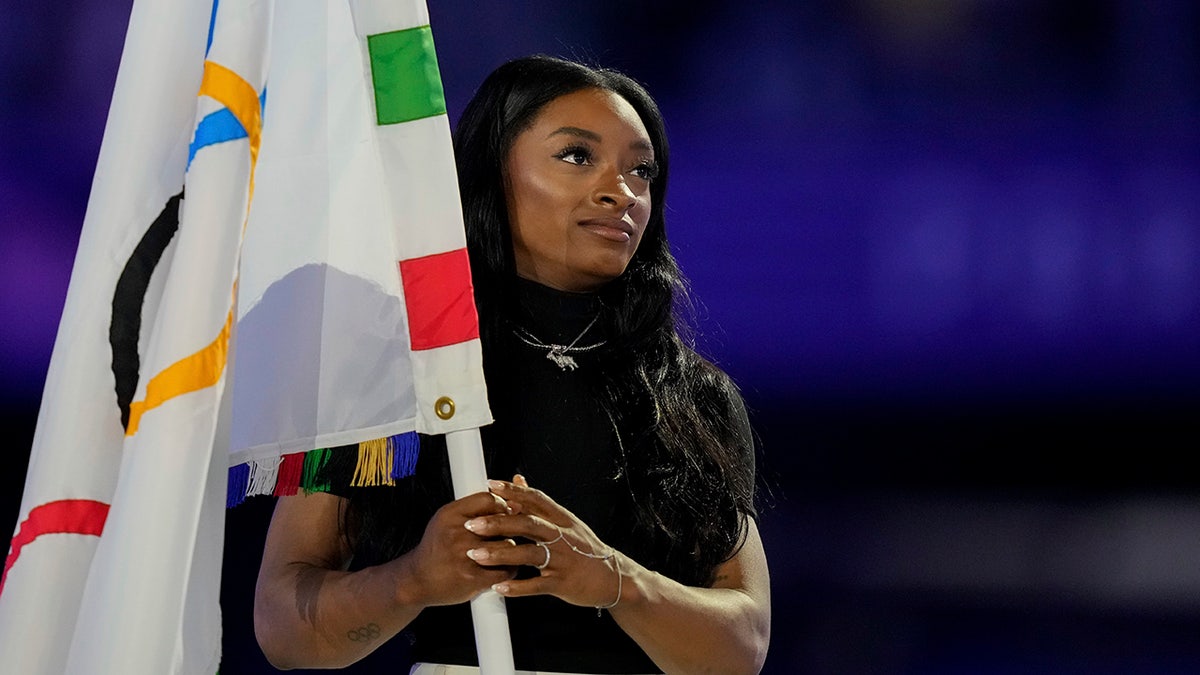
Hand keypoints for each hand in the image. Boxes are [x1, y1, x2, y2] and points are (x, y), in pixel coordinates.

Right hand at [397, 491, 518, 606]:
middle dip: (508, 529)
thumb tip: (516, 503)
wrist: (417, 580)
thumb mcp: (448, 519)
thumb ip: (477, 509)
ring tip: (500, 554)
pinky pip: (506, 570)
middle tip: (504, 535)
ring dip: (510, 551)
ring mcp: (465, 556)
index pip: (489, 499)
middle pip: (502, 523)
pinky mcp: (473, 578)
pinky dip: (508, 569)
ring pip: (508, 546)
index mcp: (450, 514)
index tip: (504, 513)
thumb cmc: (438, 547)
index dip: (502, 505)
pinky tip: (499, 568)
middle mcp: (456, 533)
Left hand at [462, 475, 621, 609]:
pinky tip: (498, 587)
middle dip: (498, 523)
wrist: (613, 578)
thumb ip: (539, 504)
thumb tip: (517, 478)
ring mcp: (563, 560)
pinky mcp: (562, 583)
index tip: (489, 485)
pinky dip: (517, 587)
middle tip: (472, 524)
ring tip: (475, 554)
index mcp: (562, 519)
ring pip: (529, 554)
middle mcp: (562, 536)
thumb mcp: (566, 522)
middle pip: (528, 524)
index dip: (512, 491)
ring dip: (500, 554)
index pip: (535, 499)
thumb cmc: (584, 549)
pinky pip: (536, 585)